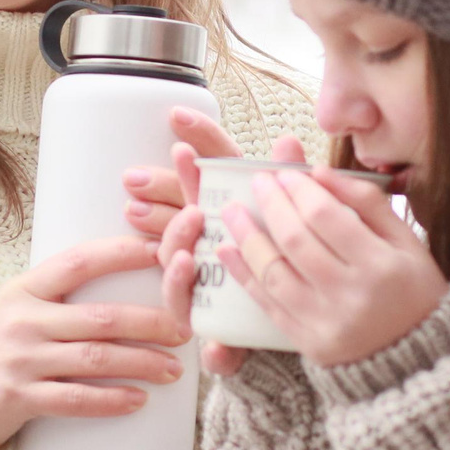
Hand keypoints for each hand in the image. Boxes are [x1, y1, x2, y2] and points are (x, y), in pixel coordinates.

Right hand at [0, 236, 190, 449]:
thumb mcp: (17, 309)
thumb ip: (57, 295)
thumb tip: (120, 279)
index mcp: (25, 290)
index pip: (79, 262)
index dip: (122, 254)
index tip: (162, 252)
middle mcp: (23, 320)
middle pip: (99, 317)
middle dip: (149, 322)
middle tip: (184, 330)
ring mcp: (21, 359)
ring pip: (94, 359)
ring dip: (140, 363)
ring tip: (172, 369)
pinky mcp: (19, 397)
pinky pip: (74, 399)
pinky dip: (110, 400)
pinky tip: (137, 400)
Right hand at [124, 116, 315, 376]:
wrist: (292, 335)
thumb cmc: (290, 274)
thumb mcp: (294, 227)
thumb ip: (290, 183)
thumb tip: (287, 139)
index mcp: (229, 211)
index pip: (210, 170)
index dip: (198, 140)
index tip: (180, 114)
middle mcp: (208, 240)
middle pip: (181, 204)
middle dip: (165, 185)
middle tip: (156, 171)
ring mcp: (199, 274)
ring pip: (172, 248)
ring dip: (174, 230)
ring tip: (190, 218)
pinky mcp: (199, 311)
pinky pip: (180, 297)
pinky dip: (179, 280)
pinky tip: (186, 265)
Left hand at [219, 168, 446, 368]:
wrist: (420, 361)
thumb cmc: (415, 290)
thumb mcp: (407, 241)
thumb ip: (367, 201)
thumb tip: (319, 171)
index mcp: (382, 265)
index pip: (325, 217)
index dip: (299, 190)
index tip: (285, 173)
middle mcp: (353, 296)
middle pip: (296, 241)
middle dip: (271, 205)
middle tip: (257, 182)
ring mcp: (328, 324)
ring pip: (275, 272)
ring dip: (247, 237)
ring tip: (232, 211)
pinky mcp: (310, 344)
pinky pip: (269, 304)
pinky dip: (244, 275)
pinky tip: (228, 250)